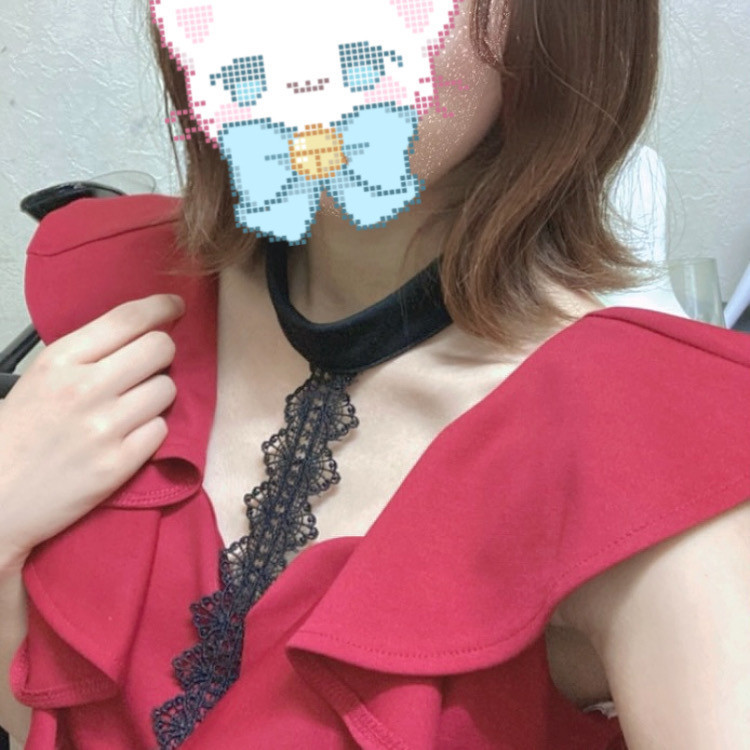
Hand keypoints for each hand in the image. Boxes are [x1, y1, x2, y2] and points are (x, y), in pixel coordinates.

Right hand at [0, 294, 185, 571]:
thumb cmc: (16, 437)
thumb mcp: (40, 377)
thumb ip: (88, 353)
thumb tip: (140, 331)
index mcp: (60, 360)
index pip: (128, 318)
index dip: (161, 307)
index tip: (175, 306)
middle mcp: (85, 388)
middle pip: (160, 348)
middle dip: (163, 353)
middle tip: (151, 365)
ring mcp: (104, 428)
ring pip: (167, 389)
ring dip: (157, 395)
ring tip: (132, 407)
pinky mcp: (119, 464)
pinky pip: (162, 429)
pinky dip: (151, 430)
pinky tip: (129, 436)